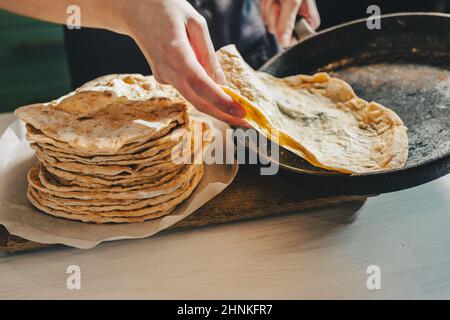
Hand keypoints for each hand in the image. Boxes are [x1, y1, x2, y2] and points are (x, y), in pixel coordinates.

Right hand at [120, 0, 246, 125]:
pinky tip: (217, 93)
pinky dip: (204, 94)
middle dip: (223, 115)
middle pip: (197, 101)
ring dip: (216, 108)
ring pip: (192, 98)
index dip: (221, 101)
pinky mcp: (162, 77)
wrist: (135, 8)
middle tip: (246, 123)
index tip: (241, 112)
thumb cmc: (166, 8)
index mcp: (175, 52)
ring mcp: (162, 76)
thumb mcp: (195, 22)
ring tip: (237, 111)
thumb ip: (207, 54)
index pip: (200, 85)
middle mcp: (166, 70)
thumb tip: (221, 83)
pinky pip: (187, 88)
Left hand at [260, 0, 320, 46]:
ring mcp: (284, 14)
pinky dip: (264, 4)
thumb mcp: (292, 0)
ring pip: (269, 23)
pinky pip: (264, 15)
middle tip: (279, 0)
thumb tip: (283, 43)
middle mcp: (297, 18)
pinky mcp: (274, 10)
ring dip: (268, 7)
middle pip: (279, 31)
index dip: (286, 31)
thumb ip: (287, 22)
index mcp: (309, 19)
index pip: (296, 39)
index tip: (283, 16)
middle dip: (275, 14)